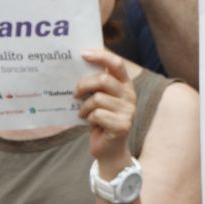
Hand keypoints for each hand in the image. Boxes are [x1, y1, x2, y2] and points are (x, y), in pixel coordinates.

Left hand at [76, 49, 136, 167]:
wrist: (109, 149)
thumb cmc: (101, 120)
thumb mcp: (101, 98)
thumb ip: (97, 84)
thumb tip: (79, 66)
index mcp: (125, 85)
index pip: (117, 64)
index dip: (101, 56)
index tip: (83, 54)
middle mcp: (130, 95)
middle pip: (103, 80)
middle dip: (84, 85)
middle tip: (75, 94)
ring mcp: (128, 111)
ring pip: (97, 99)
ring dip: (84, 107)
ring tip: (83, 113)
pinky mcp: (122, 125)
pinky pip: (97, 115)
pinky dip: (88, 119)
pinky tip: (90, 123)